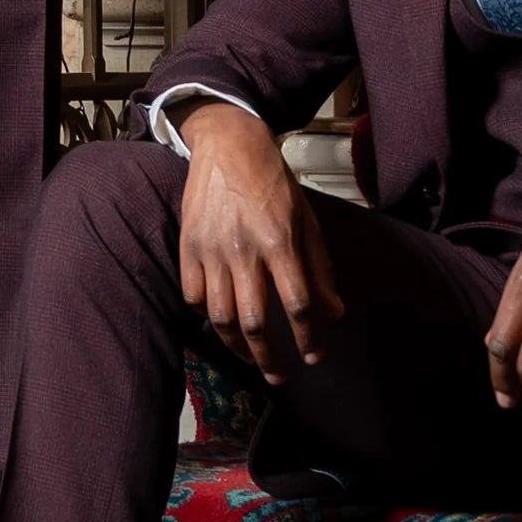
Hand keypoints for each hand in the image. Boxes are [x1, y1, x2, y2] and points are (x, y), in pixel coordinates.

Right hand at [176, 101, 344, 384]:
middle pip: (254, 321)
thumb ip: (319, 268)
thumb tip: (334, 313)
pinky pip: (192, 295)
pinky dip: (205, 315)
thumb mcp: (306, 219)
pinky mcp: (187, 247)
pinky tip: (221, 320)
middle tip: (277, 377)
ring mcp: (210, 251)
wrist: (228, 145)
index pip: (297, 304)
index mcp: (279, 242)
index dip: (307, 337)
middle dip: (268, 357)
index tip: (313, 356)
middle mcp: (243, 251)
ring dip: (237, 345)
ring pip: (219, 316)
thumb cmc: (274, 182)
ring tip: (250, 358)